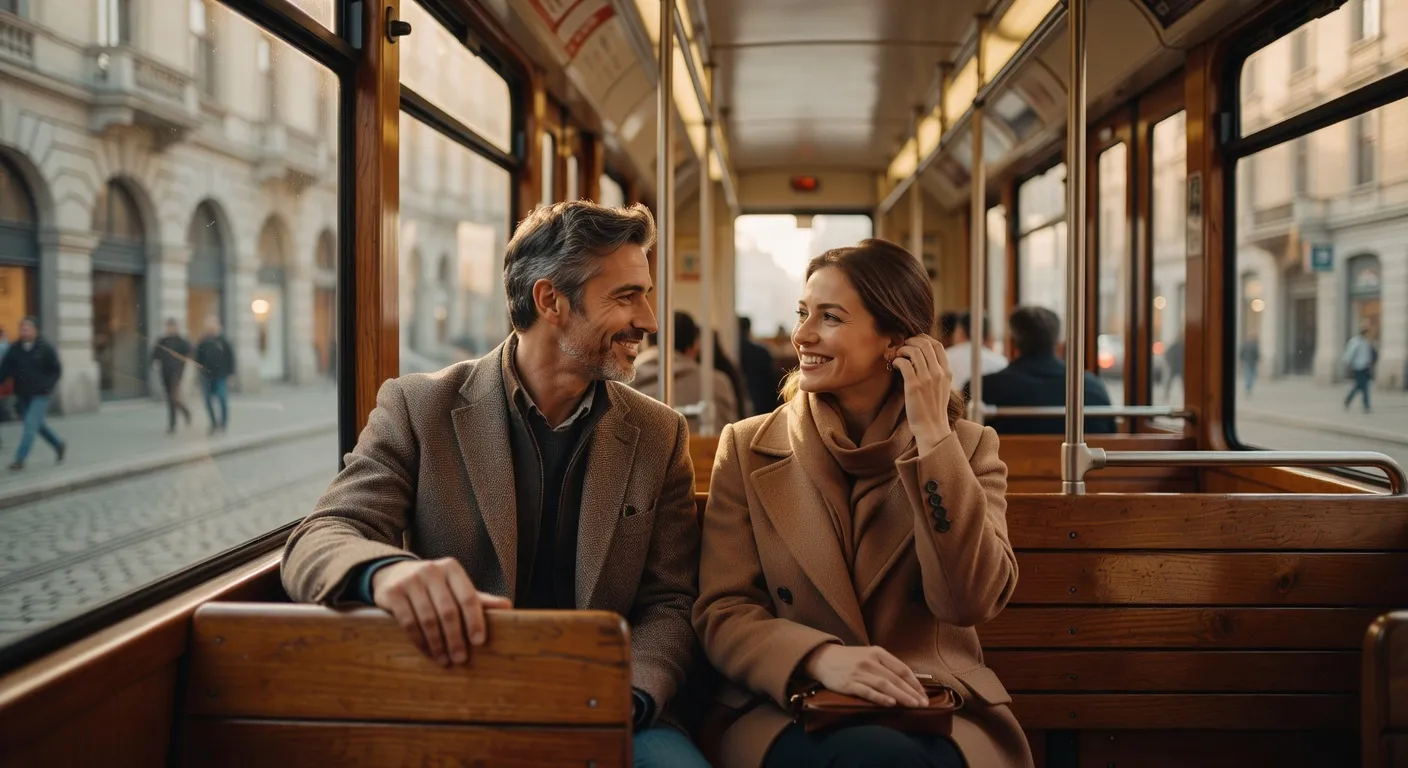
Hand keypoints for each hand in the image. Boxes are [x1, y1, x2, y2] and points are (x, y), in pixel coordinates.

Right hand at [371, 558, 511, 666]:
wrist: (393, 574)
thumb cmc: (433, 586)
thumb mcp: (455, 588)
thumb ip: (479, 599)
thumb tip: (508, 607)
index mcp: (451, 568)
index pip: (468, 596)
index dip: (475, 620)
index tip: (479, 642)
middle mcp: (431, 571)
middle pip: (448, 611)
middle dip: (456, 638)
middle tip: (461, 659)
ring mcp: (410, 581)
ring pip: (428, 619)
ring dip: (438, 644)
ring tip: (445, 660)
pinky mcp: (392, 593)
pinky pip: (408, 623)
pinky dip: (420, 642)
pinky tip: (429, 653)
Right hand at [801, 645, 927, 706]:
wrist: (823, 658)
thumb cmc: (850, 659)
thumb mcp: (869, 655)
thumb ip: (886, 665)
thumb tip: (909, 680)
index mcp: (877, 652)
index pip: (902, 669)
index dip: (915, 683)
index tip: (924, 694)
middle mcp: (870, 661)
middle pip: (896, 678)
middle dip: (912, 692)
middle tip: (923, 704)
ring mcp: (859, 672)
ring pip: (885, 685)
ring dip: (901, 696)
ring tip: (913, 705)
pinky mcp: (849, 684)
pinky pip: (868, 692)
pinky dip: (881, 698)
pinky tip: (891, 704)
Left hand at [892, 334, 954, 452]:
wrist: (931, 427)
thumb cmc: (933, 409)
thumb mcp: (942, 388)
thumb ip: (937, 373)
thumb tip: (925, 359)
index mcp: (947, 372)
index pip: (937, 345)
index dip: (924, 339)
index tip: (914, 341)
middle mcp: (938, 373)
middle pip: (925, 344)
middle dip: (911, 341)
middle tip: (903, 345)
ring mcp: (927, 379)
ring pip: (914, 351)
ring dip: (903, 349)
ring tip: (898, 355)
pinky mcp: (914, 386)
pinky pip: (904, 364)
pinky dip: (897, 360)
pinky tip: (894, 364)